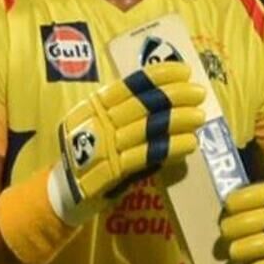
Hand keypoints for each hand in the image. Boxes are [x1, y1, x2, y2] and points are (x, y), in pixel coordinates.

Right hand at [48, 62, 205, 224]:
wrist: (63, 192)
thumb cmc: (90, 154)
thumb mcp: (100, 125)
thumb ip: (126, 113)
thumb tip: (169, 97)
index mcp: (93, 105)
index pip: (129, 85)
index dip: (158, 76)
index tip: (184, 71)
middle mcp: (95, 122)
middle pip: (140, 104)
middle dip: (174, 96)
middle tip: (199, 93)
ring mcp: (101, 147)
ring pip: (145, 128)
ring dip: (176, 120)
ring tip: (200, 116)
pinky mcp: (109, 171)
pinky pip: (144, 155)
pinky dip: (169, 147)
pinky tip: (189, 143)